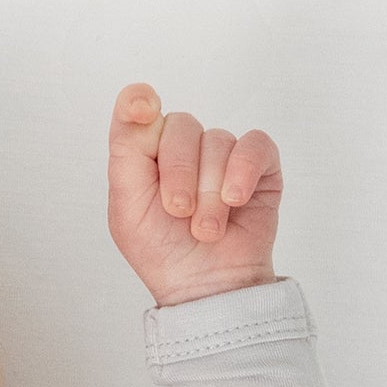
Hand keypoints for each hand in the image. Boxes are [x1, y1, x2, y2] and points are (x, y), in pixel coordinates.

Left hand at [107, 82, 282, 305]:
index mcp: (147, 154)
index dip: (140, 103)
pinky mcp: (260, 164)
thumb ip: (126, 150)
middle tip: (179, 213)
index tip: (142, 108)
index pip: (140, 112)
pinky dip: (243, 173)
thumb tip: (138, 99)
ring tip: (207, 229)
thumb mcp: (128, 206)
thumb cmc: (163, 252)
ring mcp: (222, 154)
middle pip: (181, 126)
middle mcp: (184, 147)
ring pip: (217, 141)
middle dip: (179, 175)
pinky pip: (254, 145)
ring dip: (210, 194)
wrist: (206, 287)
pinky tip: (235, 202)